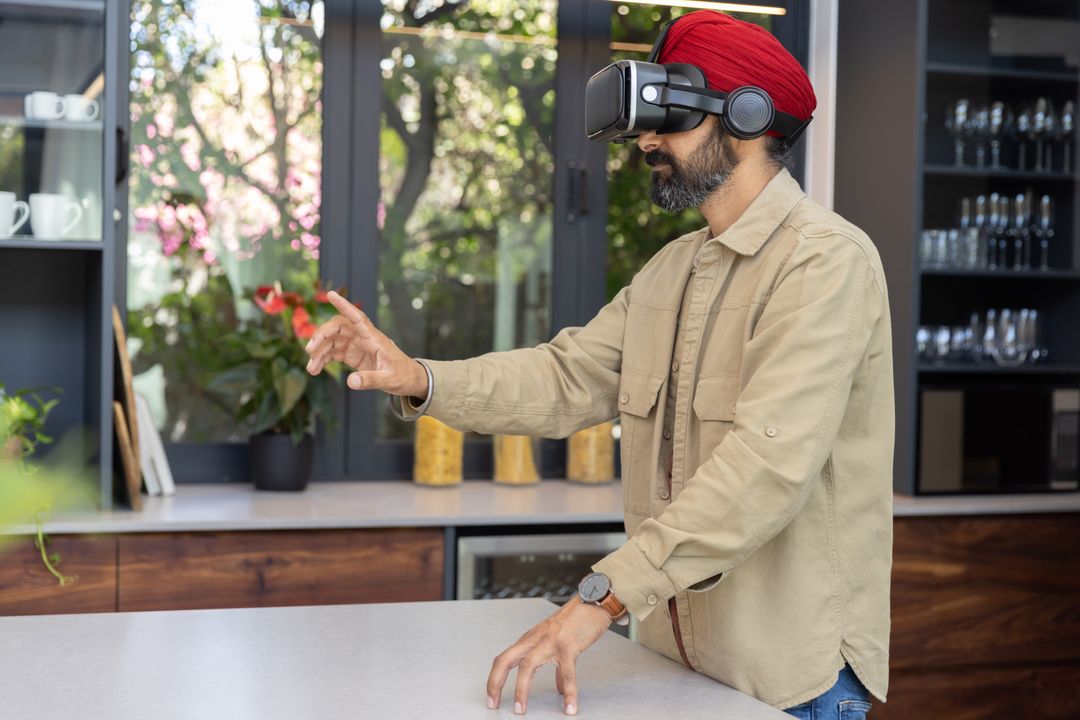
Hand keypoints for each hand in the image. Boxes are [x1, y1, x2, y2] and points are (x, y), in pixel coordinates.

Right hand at [304, 291, 427, 396]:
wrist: (408, 379)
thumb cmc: (402, 375)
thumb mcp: (389, 379)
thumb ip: (371, 380)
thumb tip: (351, 382)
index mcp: (374, 338)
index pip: (357, 317)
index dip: (344, 305)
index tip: (330, 294)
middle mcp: (363, 337)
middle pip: (338, 327)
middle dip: (322, 336)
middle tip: (310, 350)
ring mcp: (356, 345)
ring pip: (332, 341)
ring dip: (319, 352)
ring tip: (311, 369)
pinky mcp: (352, 354)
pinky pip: (333, 352)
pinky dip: (323, 359)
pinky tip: (315, 369)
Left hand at [487, 597, 611, 715]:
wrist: (594, 600)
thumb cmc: (576, 618)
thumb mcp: (558, 639)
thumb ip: (555, 664)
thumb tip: (559, 687)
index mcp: (531, 639)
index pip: (504, 658)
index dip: (494, 678)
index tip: (492, 697)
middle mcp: (535, 639)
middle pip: (505, 659)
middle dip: (495, 683)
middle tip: (493, 703)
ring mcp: (550, 642)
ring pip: (527, 666)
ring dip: (521, 690)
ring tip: (521, 710)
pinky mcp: (568, 646)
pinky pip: (566, 674)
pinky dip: (568, 693)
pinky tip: (570, 707)